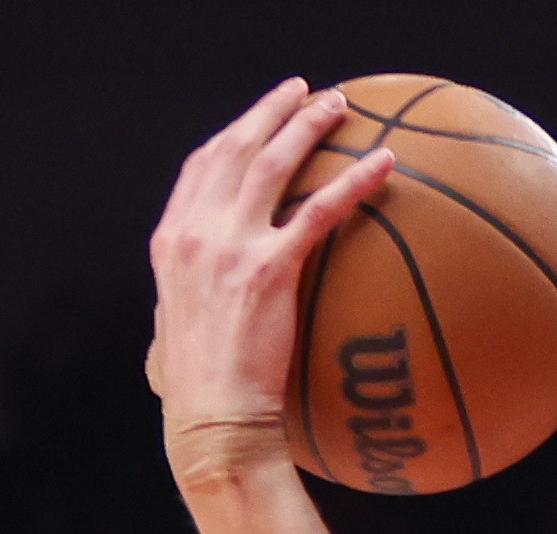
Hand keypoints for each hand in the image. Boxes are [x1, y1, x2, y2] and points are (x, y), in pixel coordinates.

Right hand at [146, 81, 399, 485]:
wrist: (212, 418)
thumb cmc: (202, 393)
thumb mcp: (179, 333)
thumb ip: (196, 303)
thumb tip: (212, 310)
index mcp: (171, 240)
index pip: (200, 167)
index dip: (233, 135)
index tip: (257, 118)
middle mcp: (195, 231)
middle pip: (234, 148)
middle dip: (271, 111)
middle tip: (304, 92)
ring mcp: (228, 245)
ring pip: (272, 163)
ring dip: (307, 125)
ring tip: (340, 106)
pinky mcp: (268, 269)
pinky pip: (320, 210)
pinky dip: (353, 180)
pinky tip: (384, 165)